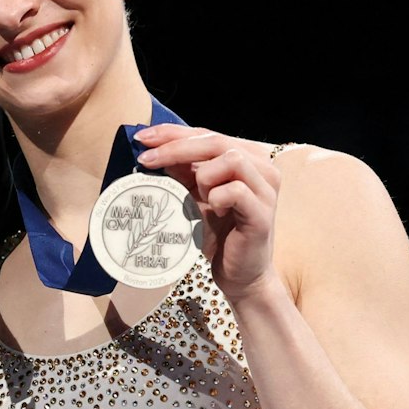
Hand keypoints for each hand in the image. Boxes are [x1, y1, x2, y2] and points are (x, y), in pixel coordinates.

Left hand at [133, 124, 279, 301]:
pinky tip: (215, 210)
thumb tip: (154, 149)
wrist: (240, 275)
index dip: (173, 133)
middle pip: (216, 141)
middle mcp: (262, 167)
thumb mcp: (194, 197)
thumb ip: (182, 172)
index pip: (207, 134)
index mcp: (247, 157)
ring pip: (230, 159)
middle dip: (175, 148)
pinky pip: (235, 190)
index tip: (142, 138)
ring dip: (203, 177)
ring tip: (200, 197)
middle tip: (146, 160)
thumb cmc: (219, 234)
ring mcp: (266, 189)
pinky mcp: (263, 212)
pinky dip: (216, 197)